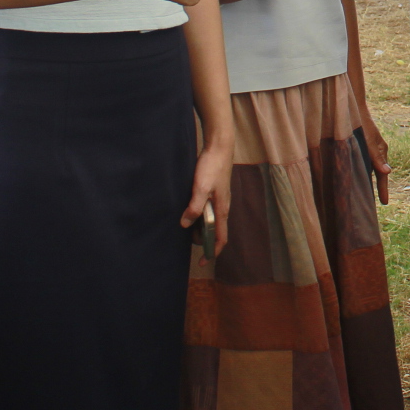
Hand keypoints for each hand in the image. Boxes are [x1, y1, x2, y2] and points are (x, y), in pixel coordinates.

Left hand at [182, 137, 232, 260]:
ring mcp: (221, 199)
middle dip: (205, 241)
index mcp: (222, 210)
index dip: (213, 253)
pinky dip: (201, 217)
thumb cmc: (212, 167)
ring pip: (213, 221)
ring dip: (202, 229)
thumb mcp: (200, 188)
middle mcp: (224, 207)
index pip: (221, 238)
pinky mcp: (216, 192)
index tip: (202, 263)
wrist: (220, 146)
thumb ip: (194, 207)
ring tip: (188, 230)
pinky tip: (191, 212)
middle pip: (217, 231)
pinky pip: (210, 211)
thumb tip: (185, 225)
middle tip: (188, 243)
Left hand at [358, 104, 390, 205]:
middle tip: (379, 201)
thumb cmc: (361, 125)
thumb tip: (387, 172)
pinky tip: (360, 173)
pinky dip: (366, 169)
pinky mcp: (365, 144)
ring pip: (373, 167)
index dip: (383, 189)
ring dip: (371, 178)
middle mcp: (378, 150)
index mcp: (381, 151)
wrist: (353, 108)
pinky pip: (367, 160)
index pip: (383, 175)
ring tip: (368, 192)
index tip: (384, 203)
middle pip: (379, 172)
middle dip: (379, 186)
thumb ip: (377, 158)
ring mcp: (372, 147)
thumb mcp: (368, 143)